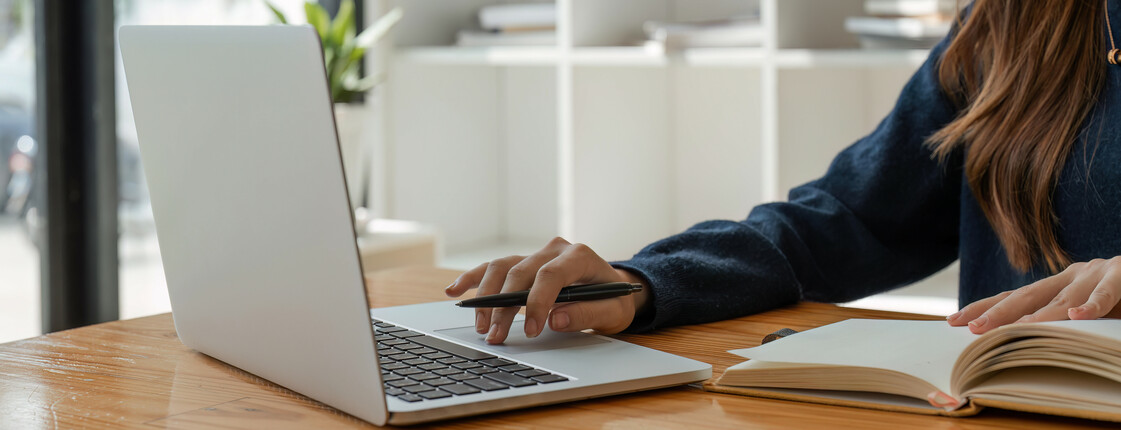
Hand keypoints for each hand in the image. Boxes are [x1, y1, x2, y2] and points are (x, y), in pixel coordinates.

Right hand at [444, 237, 649, 343]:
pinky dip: (473, 278)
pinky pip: (493, 267)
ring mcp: (536, 254)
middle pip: (520, 272)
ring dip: (486, 296)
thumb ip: (588, 314)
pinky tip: (455, 291)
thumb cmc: (614, 299)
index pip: (550, 275)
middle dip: (505, 307)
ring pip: (501, 267)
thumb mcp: (613, 312)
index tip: (530, 330)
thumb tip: (555, 318)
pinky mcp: (523, 263)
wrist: (613, 288)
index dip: (537, 302)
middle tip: (496, 336)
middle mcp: (554, 249)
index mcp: (579, 256)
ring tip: (481, 325)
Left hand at [948, 257, 1120, 333]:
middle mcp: (1069, 275)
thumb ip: (1058, 327)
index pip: (1012, 297)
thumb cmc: (1117, 303)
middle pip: (1027, 295)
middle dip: (998, 313)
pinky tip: (1080, 316)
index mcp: (1056, 285)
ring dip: (1040, 315)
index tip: (952, 322)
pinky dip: (1094, 304)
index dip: (983, 308)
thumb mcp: (1083, 316)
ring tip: (1018, 330)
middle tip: (972, 329)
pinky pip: (1107, 292)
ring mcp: (1095, 272)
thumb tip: (1019, 348)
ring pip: (1064, 297)